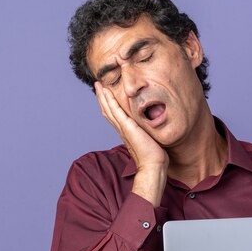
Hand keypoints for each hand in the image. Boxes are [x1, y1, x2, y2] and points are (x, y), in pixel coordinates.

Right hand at [95, 82, 167, 205]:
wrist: (153, 166)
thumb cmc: (153, 156)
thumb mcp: (149, 139)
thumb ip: (146, 132)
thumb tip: (151, 129)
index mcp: (126, 132)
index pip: (114, 116)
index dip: (109, 104)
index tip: (106, 94)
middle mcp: (122, 130)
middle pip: (108, 111)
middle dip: (103, 97)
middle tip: (98, 85)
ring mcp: (123, 129)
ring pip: (109, 110)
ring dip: (103, 97)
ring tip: (99, 85)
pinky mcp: (127, 128)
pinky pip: (116, 112)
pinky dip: (110, 101)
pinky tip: (106, 92)